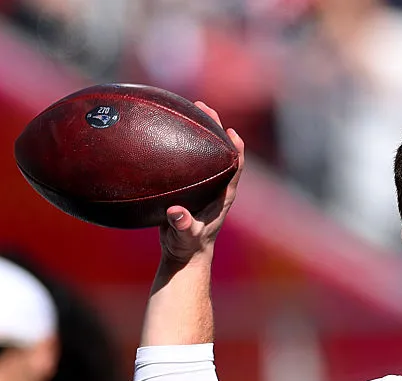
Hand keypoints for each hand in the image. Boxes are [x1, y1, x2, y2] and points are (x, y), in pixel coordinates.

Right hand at [159, 102, 244, 264]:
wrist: (184, 253)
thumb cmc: (187, 245)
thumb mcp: (184, 236)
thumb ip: (182, 226)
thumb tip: (176, 213)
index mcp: (223, 196)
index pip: (235, 167)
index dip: (237, 149)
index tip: (231, 131)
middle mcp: (217, 186)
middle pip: (221, 151)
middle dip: (216, 128)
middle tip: (204, 107)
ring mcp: (205, 184)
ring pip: (206, 151)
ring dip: (200, 130)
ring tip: (190, 107)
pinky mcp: (191, 185)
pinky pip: (189, 159)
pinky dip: (181, 143)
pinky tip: (165, 128)